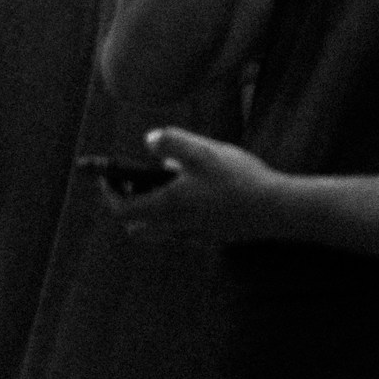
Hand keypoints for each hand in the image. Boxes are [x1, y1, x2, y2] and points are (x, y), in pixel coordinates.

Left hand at [107, 131, 288, 243]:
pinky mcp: (207, 237)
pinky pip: (177, 230)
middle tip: (136, 177)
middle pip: (136, 224)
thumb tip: (148, 141)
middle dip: (129, 202)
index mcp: (166, 206)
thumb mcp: (202, 152)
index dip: (109, 191)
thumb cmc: (236, 179)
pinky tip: (194, 192)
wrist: (271, 209)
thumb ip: (172, 142)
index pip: (122, 209)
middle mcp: (173, 227)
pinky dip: (172, 214)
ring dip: (150, 209)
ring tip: (166, 180)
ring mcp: (190, 235)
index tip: (107, 174)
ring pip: (156, 229)